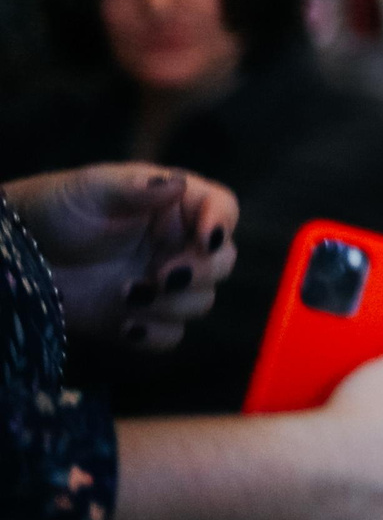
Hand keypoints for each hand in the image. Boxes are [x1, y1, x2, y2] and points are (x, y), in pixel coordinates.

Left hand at [4, 164, 237, 347]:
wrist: (17, 257)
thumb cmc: (56, 209)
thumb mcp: (92, 188)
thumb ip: (135, 187)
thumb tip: (177, 183)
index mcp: (175, 205)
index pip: (222, 208)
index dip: (223, 223)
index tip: (206, 239)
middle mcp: (178, 244)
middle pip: (223, 261)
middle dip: (200, 272)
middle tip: (161, 277)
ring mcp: (163, 284)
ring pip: (202, 301)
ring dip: (172, 304)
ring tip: (125, 295)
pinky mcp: (143, 318)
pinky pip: (172, 336)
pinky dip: (155, 334)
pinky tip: (125, 325)